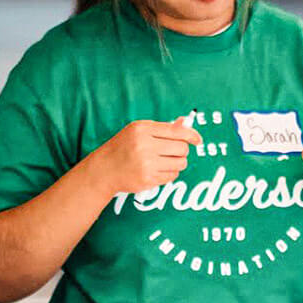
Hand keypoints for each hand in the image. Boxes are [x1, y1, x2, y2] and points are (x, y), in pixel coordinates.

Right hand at [86, 118, 202, 193]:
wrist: (104, 169)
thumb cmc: (123, 147)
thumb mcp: (139, 131)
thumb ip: (164, 128)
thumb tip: (186, 123)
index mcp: (143, 129)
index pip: (177, 131)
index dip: (192, 135)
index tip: (197, 140)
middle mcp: (144, 146)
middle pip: (182, 148)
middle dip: (181, 150)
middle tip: (172, 152)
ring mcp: (146, 164)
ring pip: (180, 163)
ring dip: (177, 162)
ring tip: (164, 161)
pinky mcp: (148, 179)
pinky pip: (172, 176)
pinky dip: (169, 173)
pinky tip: (158, 170)